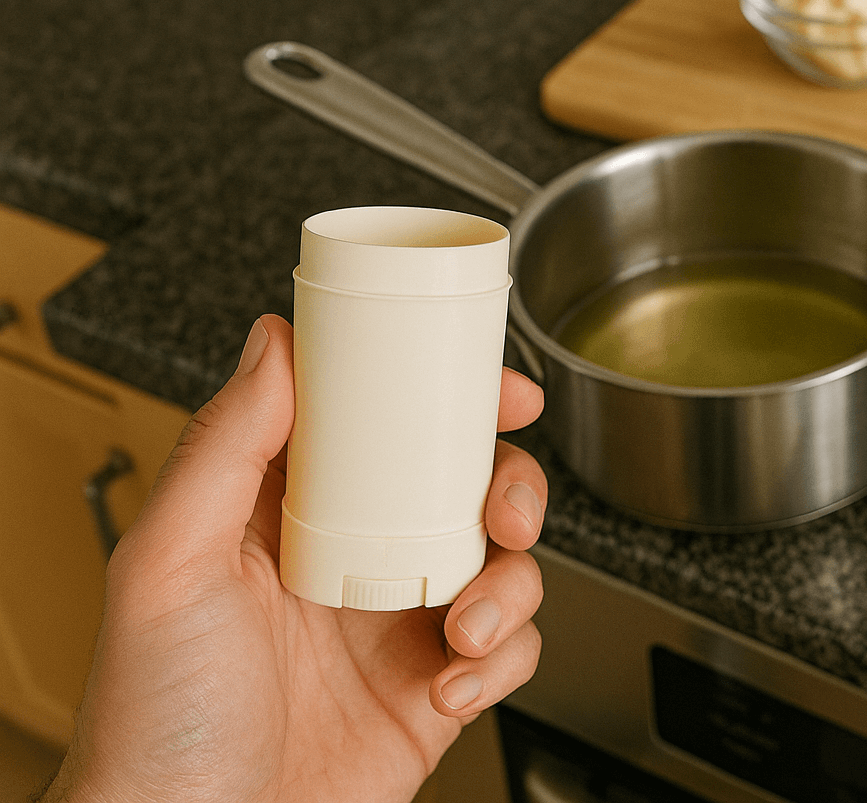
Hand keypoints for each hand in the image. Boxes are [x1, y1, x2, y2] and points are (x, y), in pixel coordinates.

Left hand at [44, 315, 546, 802]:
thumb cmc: (154, 722)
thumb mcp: (168, 565)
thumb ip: (221, 448)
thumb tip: (273, 344)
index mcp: (290, 514)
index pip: (380, 426)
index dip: (446, 396)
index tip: (495, 386)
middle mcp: (354, 561)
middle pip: (467, 488)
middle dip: (512, 489)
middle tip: (508, 512)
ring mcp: (399, 627)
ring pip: (505, 567)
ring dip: (511, 588)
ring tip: (465, 628)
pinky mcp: (435, 690)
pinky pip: (510, 653)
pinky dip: (503, 663)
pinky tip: (451, 686)